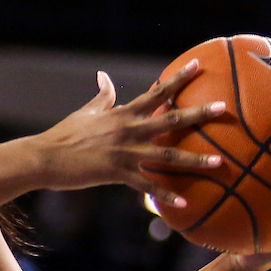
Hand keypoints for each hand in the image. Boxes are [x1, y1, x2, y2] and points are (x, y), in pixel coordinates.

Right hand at [31, 59, 225, 205]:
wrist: (45, 157)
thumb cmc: (65, 134)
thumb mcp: (87, 111)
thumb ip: (102, 95)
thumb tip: (104, 76)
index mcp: (123, 113)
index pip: (157, 92)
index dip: (178, 79)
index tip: (198, 66)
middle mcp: (129, 130)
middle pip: (172, 120)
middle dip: (200, 114)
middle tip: (225, 108)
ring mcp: (125, 152)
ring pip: (168, 156)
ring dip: (195, 160)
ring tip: (220, 162)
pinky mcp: (117, 173)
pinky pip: (147, 185)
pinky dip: (165, 195)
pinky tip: (183, 204)